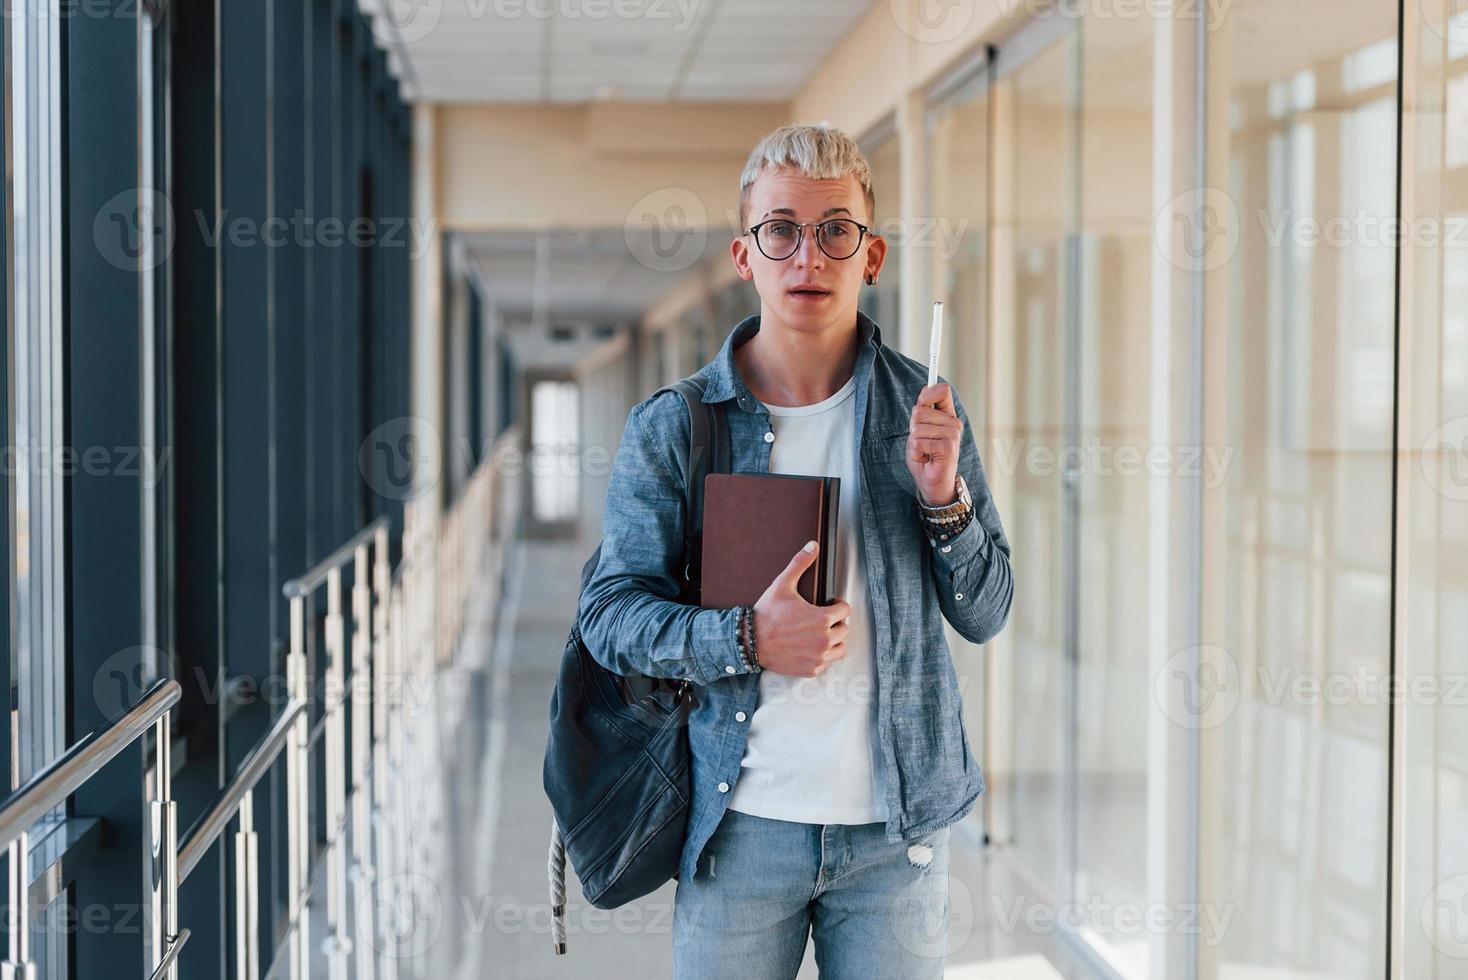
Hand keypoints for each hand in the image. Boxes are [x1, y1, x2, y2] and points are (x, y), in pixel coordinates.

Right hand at [751, 541, 852, 677]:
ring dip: (834, 641)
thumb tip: (812, 546)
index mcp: (822, 618)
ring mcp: (818, 657)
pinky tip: (811, 647)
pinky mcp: (811, 669)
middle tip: (822, 619)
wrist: (749, 641)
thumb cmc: (766, 614)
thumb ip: (800, 563)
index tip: (829, 605)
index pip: (845, 610)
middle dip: (836, 623)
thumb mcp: (782, 585)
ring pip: (840, 648)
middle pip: (844, 629)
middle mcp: (824, 640)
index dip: (837, 605)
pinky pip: (826, 663)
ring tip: (820, 634)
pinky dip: (822, 656)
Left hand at [908, 382, 961, 504]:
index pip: (941, 391)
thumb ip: (924, 410)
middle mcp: (953, 422)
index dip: (928, 394)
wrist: (933, 482)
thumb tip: (928, 387)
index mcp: (948, 415)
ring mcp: (953, 434)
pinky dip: (916, 453)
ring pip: (917, 428)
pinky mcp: (948, 447)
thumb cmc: (926, 456)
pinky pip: (918, 442)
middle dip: (913, 429)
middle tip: (922, 443)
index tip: (923, 403)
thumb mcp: (920, 429)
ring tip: (925, 452)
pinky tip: (926, 459)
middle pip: (919, 411)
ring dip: (914, 443)